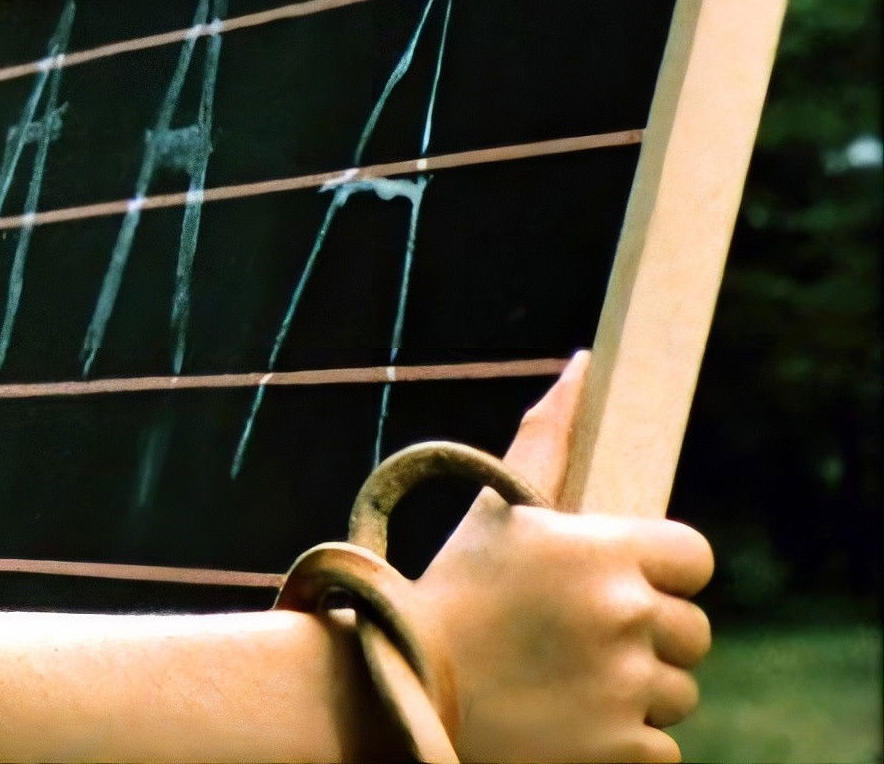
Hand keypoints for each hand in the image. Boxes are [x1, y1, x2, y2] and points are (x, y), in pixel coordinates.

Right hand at [412, 354, 714, 761]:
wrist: (397, 692)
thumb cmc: (450, 592)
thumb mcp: (496, 513)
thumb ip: (549, 439)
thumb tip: (583, 367)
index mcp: (601, 552)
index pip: (694, 558)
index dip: (659, 573)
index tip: (614, 586)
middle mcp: (623, 616)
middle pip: (692, 631)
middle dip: (644, 638)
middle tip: (573, 643)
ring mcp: (626, 689)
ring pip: (679, 691)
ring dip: (633, 693)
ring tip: (562, 684)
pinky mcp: (622, 752)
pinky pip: (661, 747)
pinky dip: (620, 745)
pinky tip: (564, 725)